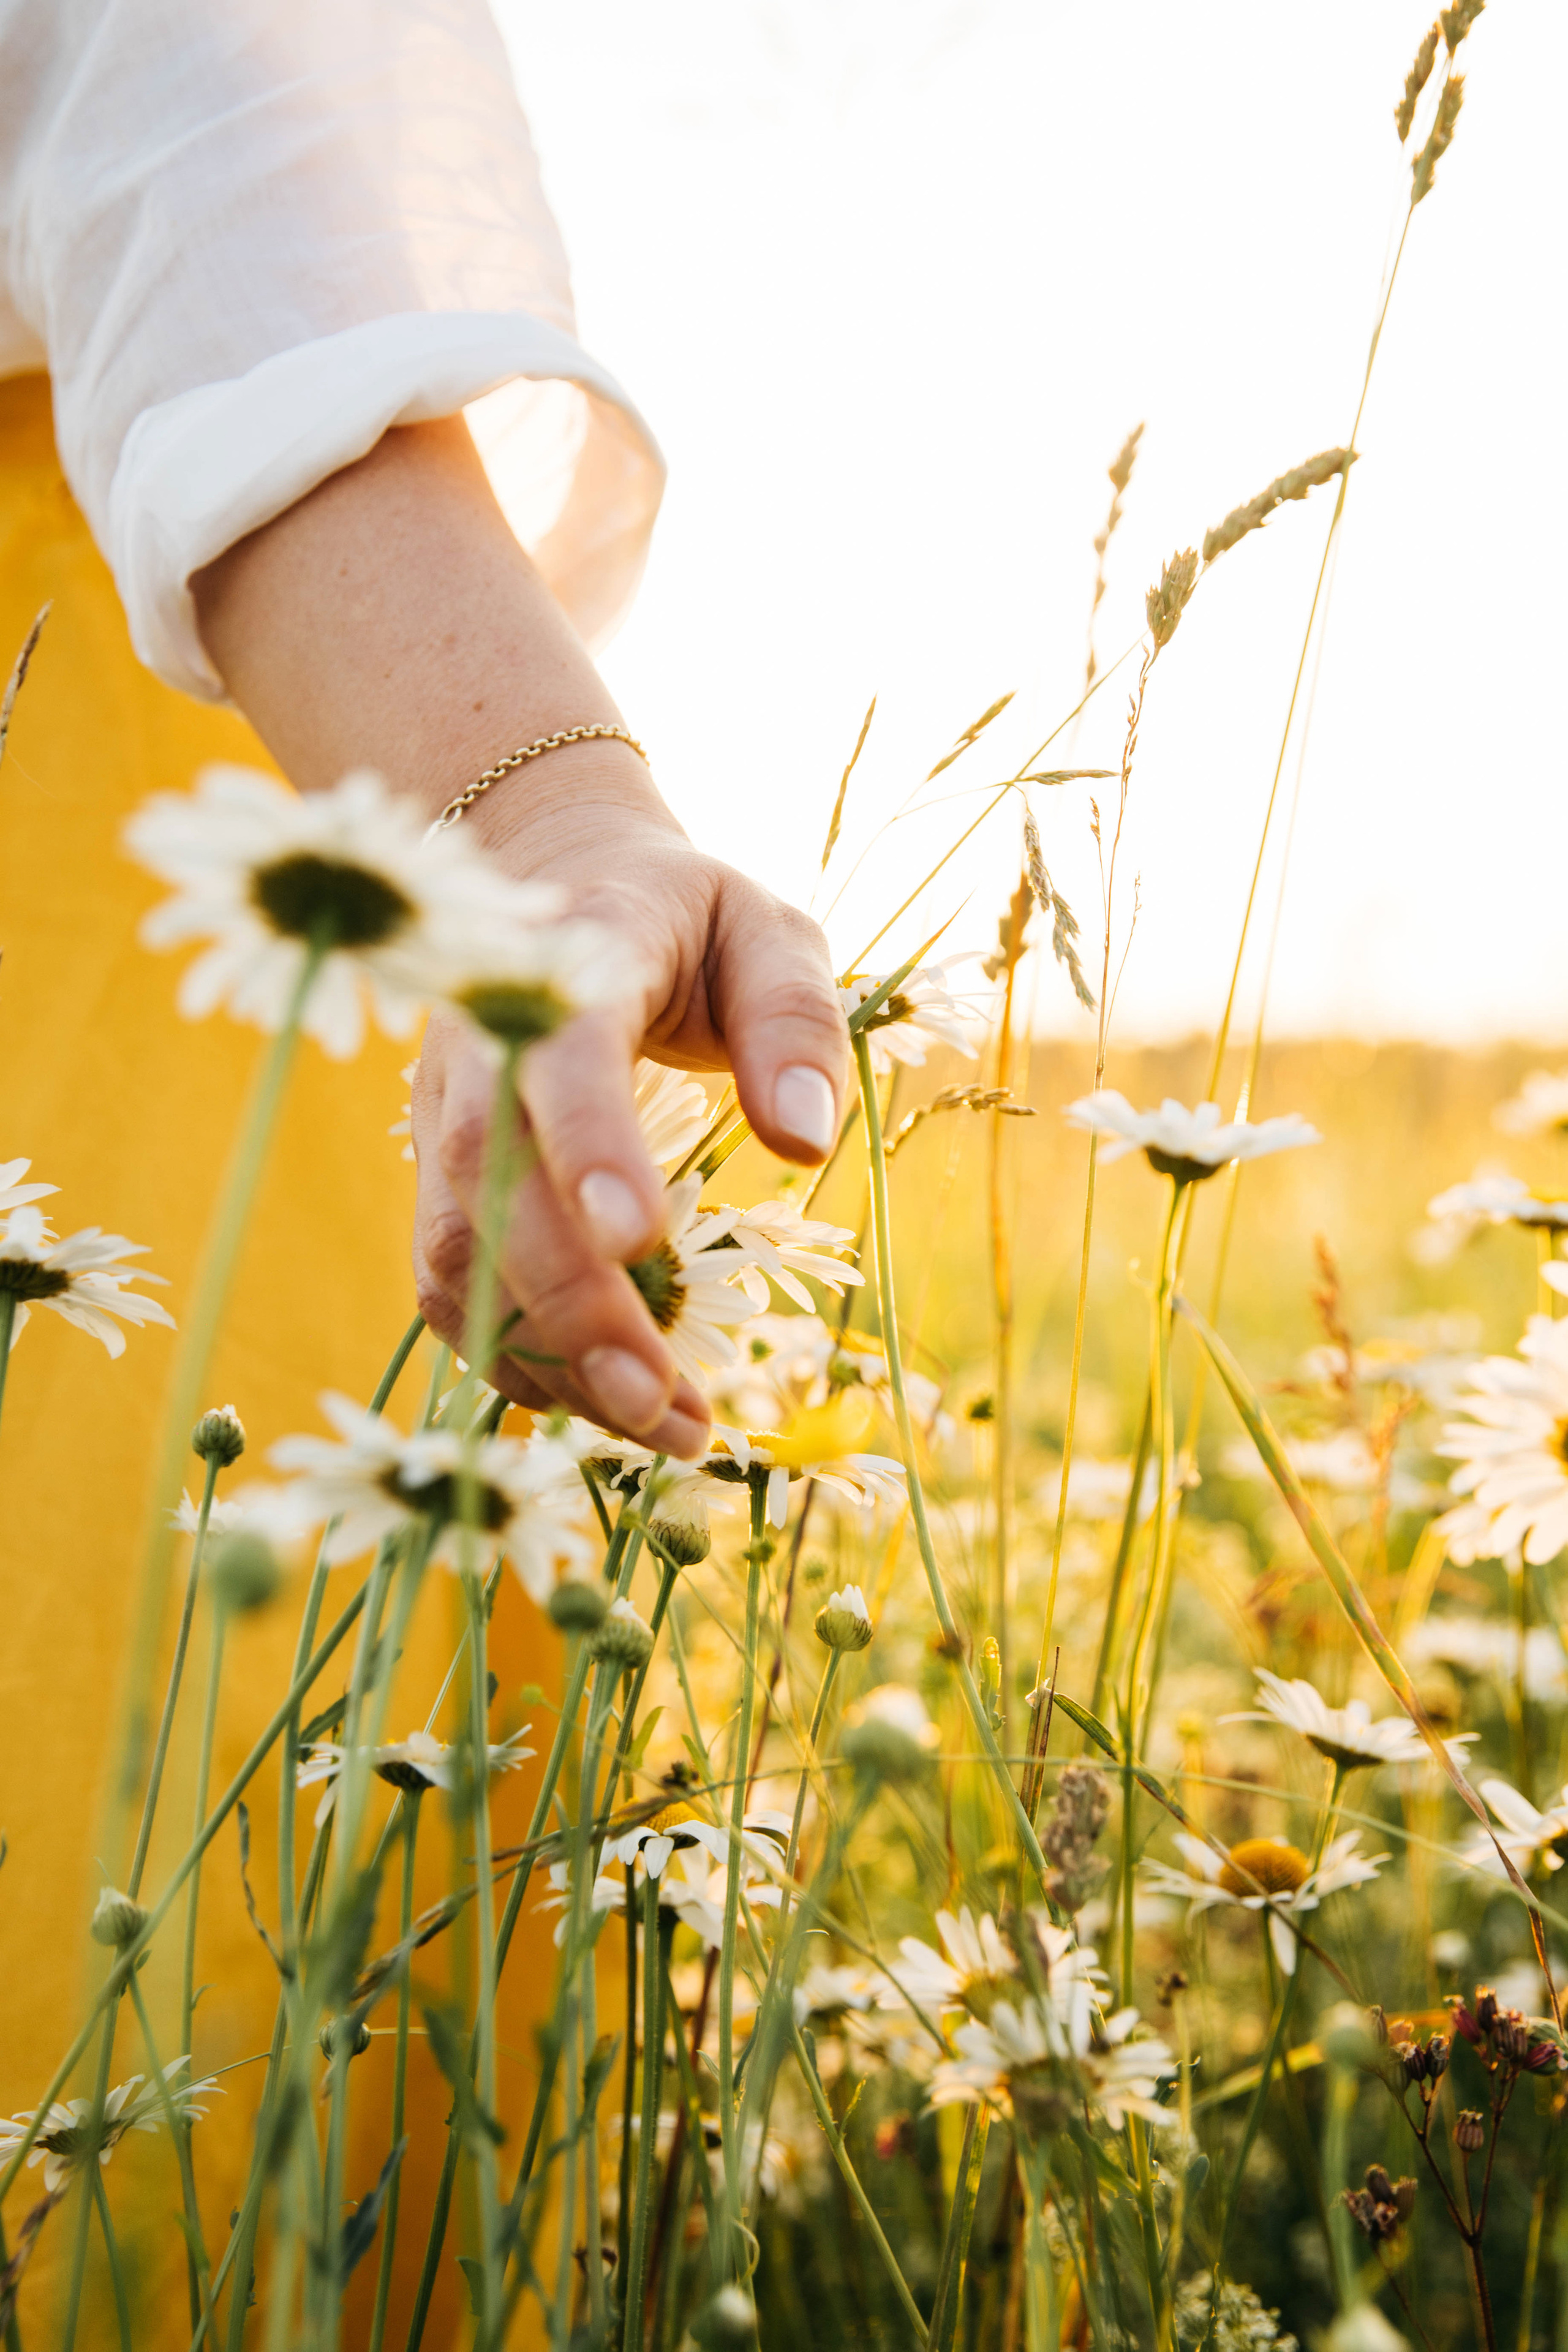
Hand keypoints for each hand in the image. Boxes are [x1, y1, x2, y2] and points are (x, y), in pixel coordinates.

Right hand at [409, 788, 846, 1454]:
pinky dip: (514, 1357)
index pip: (557, 1055)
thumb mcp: (767, 930)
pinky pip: (450, 1284)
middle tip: (669, 1405)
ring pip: (458, 1254)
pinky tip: (604, 1402)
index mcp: (567, 964)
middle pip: (492, 1183)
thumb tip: (805, 1140)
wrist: (553, 877)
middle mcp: (480, 1046)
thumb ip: (796, 1020)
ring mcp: (442, 1116)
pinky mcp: (441, 1179)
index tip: (639, 1240)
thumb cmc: (682, 916)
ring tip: (665, 1428)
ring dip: (547, 1357)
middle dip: (572, 1305)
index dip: (587, 1144)